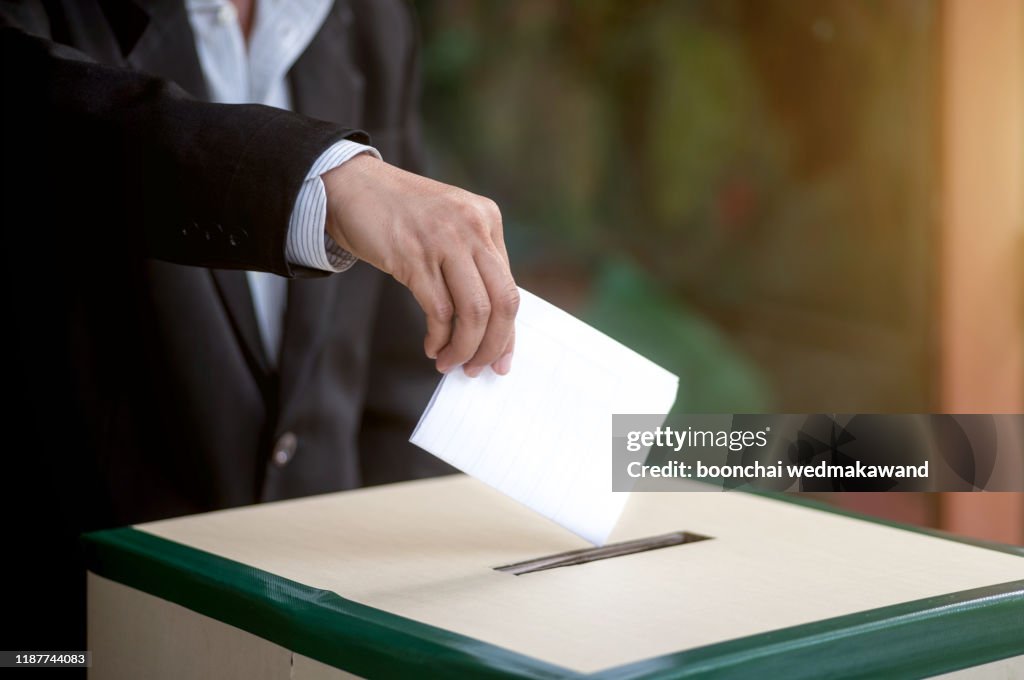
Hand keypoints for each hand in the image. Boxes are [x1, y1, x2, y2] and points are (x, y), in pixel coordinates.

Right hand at [322, 154, 517, 375]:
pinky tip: (432, 346)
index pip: (510, 287)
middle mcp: (473, 227)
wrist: (352, 185)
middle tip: (477, 368)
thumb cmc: (399, 214)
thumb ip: (472, 262)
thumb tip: (489, 325)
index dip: (507, 331)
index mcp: (488, 219)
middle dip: (493, 345)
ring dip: (464, 347)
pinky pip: (439, 311)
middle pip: (502, 302)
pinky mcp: (413, 255)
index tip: (501, 359)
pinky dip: (439, 338)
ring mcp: (444, 240)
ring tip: (450, 362)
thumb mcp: (449, 225)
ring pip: (474, 311)